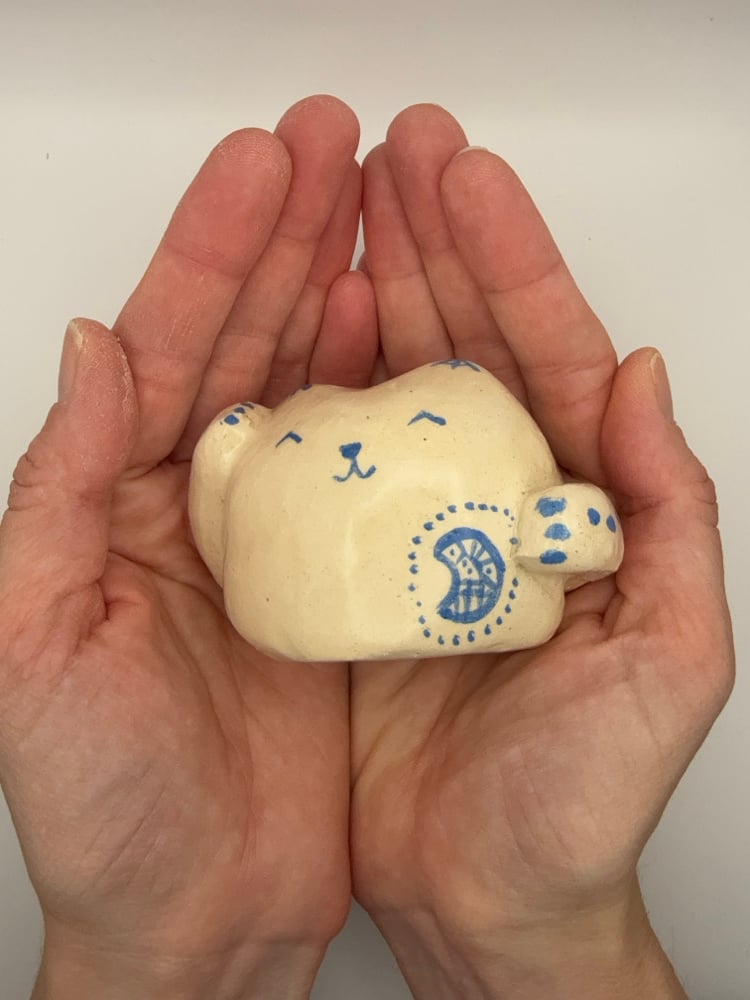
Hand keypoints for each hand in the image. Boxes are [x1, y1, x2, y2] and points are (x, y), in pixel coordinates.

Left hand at [0, 96, 376, 999]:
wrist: (197, 910)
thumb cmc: (104, 799)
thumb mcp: (34, 640)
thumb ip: (57, 490)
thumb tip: (91, 349)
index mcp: (113, 502)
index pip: (167, 343)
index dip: (215, 247)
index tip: (267, 165)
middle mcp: (193, 503)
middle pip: (244, 340)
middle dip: (288, 237)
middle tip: (339, 148)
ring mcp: (270, 537)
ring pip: (308, 386)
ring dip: (341, 292)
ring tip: (379, 215)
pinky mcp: (330, 581)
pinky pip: (362, 471)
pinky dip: (382, 399)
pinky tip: (403, 343)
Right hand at [350, 105, 733, 997]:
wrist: (492, 896)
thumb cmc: (584, 798)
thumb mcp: (672, 660)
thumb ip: (670, 517)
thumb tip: (648, 378)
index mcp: (579, 510)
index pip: (550, 355)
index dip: (509, 261)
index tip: (462, 180)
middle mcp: (499, 507)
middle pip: (467, 347)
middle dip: (432, 244)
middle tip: (389, 154)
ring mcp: (423, 536)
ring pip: (395, 391)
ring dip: (370, 295)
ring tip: (339, 215)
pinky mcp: (359, 579)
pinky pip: (333, 473)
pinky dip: (314, 403)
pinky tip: (294, 341)